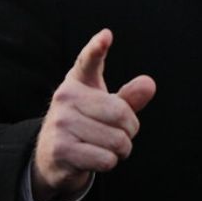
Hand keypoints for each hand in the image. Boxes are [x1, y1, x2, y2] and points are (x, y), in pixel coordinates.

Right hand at [31, 29, 155, 200]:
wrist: (52, 158)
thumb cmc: (85, 125)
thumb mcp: (105, 107)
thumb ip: (129, 98)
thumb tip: (149, 84)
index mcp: (78, 80)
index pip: (89, 60)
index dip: (97, 48)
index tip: (106, 37)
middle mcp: (65, 97)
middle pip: (122, 114)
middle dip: (129, 131)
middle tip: (118, 134)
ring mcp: (61, 122)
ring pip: (117, 140)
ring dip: (120, 150)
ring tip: (103, 147)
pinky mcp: (61, 149)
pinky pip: (106, 159)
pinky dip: (109, 163)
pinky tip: (93, 158)